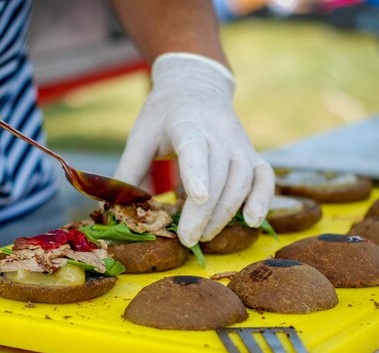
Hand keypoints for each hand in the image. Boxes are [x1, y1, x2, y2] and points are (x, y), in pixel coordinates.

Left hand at [114, 52, 274, 247]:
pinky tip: (252, 221)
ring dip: (227, 212)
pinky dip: (263, 199)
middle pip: (219, 176)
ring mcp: (240, 144)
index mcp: (187, 125)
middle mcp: (219, 134)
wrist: (195, 86)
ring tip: (205, 236)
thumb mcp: (141, 135)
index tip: (196, 198)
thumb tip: (113, 208)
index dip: (197, 174)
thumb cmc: (164, 115)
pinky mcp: (252, 153)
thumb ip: (129, 171)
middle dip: (205, 212)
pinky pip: (264, 177)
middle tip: (188, 240)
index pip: (195, 149)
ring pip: (243, 180)